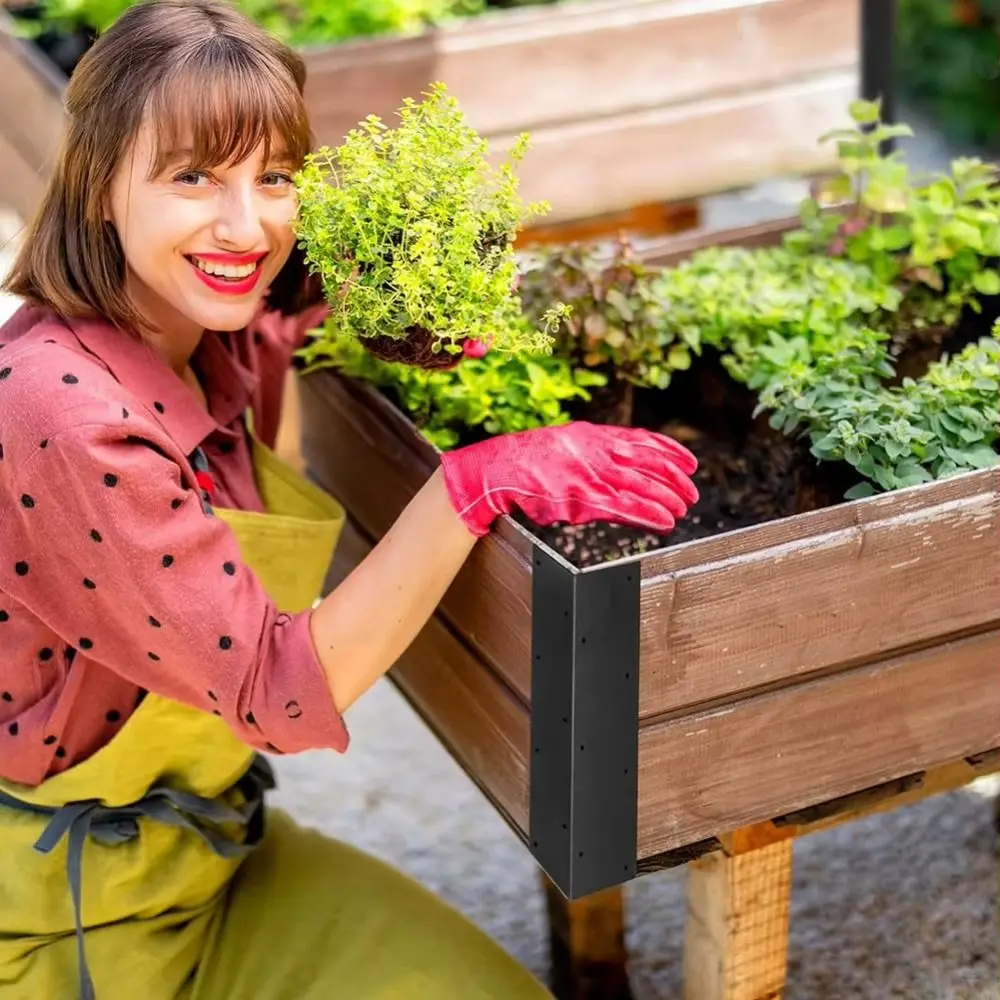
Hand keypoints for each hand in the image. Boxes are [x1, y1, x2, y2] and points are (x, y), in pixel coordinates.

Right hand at [439, 421, 698, 537]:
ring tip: (681, 509)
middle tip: (691, 493)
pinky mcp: (583, 498)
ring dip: (666, 499)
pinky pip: (625, 507)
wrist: (500, 469)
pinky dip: (647, 514)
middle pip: (648, 464)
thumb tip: (625, 461)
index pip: (644, 440)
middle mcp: (597, 451)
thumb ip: (598, 451)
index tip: (690, 463)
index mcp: (595, 435)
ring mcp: (591, 474)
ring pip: (641, 486)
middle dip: (675, 480)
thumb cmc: (532, 461)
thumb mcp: (570, 444)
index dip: (671, 452)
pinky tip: (662, 522)